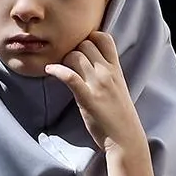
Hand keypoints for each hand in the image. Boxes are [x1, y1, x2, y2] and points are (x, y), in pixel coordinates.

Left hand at [44, 32, 144, 154]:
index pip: (104, 37)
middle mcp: (108, 72)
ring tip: (60, 70)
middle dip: (74, 49)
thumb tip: (90, 61)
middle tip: (68, 63)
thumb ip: (107, 72)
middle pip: (85, 43)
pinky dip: (56, 70)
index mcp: (116, 69)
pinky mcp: (88, 98)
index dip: (90, 38)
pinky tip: (49, 70)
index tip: (82, 48)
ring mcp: (98, 84)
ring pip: (75, 56)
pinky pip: (69, 76)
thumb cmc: (120, 115)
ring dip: (64, 60)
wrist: (125, 138)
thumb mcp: (118, 87)